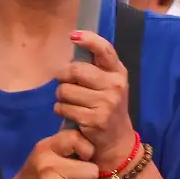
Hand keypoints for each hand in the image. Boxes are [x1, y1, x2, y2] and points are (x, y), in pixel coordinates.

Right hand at [5, 130, 98, 178]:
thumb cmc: (37, 173)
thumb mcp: (45, 152)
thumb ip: (67, 144)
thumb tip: (93, 141)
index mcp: (46, 149)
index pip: (76, 139)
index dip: (87, 149)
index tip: (83, 157)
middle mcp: (49, 167)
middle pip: (92, 170)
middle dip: (89, 175)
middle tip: (78, 176)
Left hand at [54, 30, 136, 174]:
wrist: (117, 142)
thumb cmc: (107, 108)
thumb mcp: (109, 86)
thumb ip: (95, 68)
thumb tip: (74, 44)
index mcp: (118, 73)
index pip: (105, 50)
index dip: (89, 40)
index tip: (73, 36)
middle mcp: (115, 86)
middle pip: (75, 70)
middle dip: (63, 76)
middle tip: (65, 84)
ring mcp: (106, 103)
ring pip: (65, 90)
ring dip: (61, 97)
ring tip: (70, 103)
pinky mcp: (94, 120)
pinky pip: (63, 108)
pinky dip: (61, 110)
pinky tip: (71, 115)